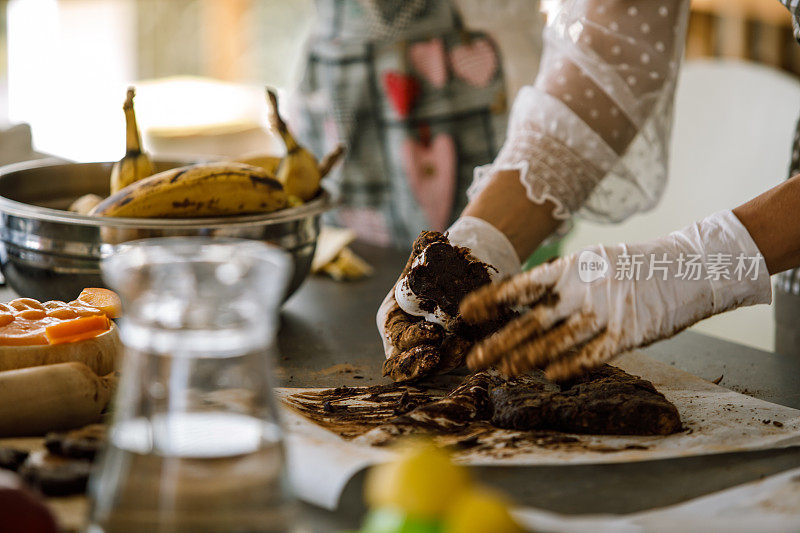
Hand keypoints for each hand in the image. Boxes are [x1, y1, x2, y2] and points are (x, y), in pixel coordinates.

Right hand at [377, 232, 469, 381]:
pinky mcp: (451, 351)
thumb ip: (423, 251)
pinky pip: (454, 360)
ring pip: (431, 366)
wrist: (461, 265)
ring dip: (445, 360)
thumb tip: (429, 238)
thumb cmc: (435, 261)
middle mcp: (408, 338)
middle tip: (434, 356)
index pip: (395, 340)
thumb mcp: (426, 255)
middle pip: (404, 364)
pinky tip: (472, 342)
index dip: (410, 341)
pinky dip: (462, 354)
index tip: (432, 333)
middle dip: (417, 364)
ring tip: (461, 346)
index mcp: (393, 319)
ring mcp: (429, 347)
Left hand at [461, 210, 771, 380]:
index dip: (493, 299)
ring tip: (503, 371)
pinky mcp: (631, 331)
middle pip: (533, 319)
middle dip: (501, 340)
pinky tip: (550, 376)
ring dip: (528, 357)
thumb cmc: (637, 269)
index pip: (523, 285)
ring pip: (559, 339)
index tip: (466, 312)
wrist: (691, 267)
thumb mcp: (594, 265)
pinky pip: (594, 353)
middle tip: (474, 358)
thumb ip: (563, 286)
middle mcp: (584, 288)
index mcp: (573, 268)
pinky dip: (572, 365)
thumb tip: (524, 308)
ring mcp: (607, 310)